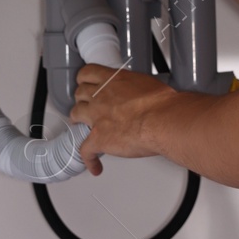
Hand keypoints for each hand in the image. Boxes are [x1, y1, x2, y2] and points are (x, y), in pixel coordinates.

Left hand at [70, 64, 192, 175]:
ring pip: (76, 115)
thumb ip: (136, 87)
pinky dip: (89, 160)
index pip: (88, 73)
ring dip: (78, 121)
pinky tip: (94, 166)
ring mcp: (97, 117)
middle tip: (86, 105)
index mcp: (113, 80)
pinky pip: (85, 150)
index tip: (85, 83)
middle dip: (82, 100)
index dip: (84, 80)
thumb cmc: (162, 103)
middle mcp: (101, 96)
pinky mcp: (99, 138)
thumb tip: (142, 93)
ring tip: (81, 127)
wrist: (163, 119)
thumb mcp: (148, 84)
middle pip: (80, 94)